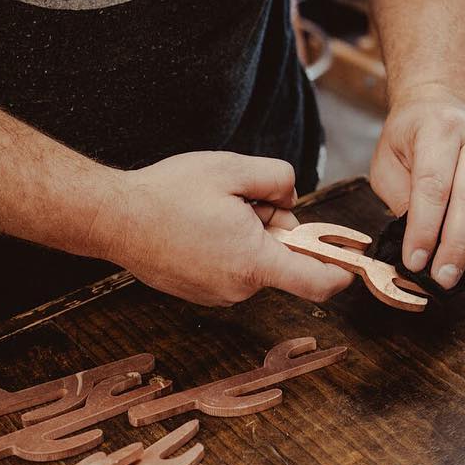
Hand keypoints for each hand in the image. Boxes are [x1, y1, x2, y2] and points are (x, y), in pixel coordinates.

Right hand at [90, 152, 353, 306]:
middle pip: (283, 261)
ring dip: (249, 236)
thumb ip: (279, 180)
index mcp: (254, 262)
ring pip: (256, 262)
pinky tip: (199, 227)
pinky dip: (229, 248)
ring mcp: (217, 295)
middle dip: (276, 229)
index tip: (350, 258)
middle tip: (244, 199)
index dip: (341, 271)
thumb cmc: (168, 194)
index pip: (318, 282)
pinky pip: (232, 269)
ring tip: (212, 211)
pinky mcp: (200, 293)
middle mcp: (239, 288)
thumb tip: (292, 201)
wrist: (113, 219)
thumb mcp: (234, 169)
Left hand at [370, 84, 464, 288]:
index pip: (433, 185)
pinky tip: (460, 247)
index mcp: (437, 130)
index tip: (414, 261)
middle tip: (440, 278)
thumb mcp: (387, 163)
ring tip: (446, 269)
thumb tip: (416, 244)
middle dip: (453, 247)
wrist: (440, 106)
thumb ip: (400, 199)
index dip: (425, 228)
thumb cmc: (408, 138)